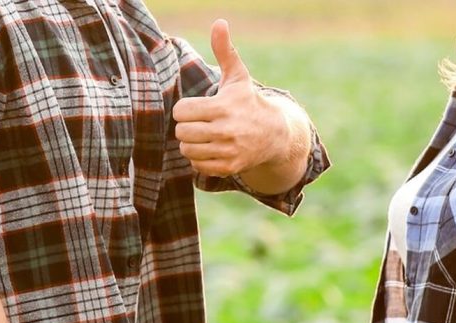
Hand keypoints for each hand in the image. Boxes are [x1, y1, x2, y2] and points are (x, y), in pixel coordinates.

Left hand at [173, 20, 290, 177]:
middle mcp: (226, 131)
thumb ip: (224, 51)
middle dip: (186, 126)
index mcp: (222, 107)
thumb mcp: (237, 77)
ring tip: (203, 136)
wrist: (275, 134)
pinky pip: (198, 166)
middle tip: (198, 123)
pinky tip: (210, 149)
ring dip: (191, 143)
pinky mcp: (230, 167)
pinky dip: (200, 159)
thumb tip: (219, 23)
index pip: (181, 111)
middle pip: (182, 132)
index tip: (196, 108)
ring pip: (187, 150)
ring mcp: (228, 151)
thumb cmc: (248, 102)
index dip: (185, 109)